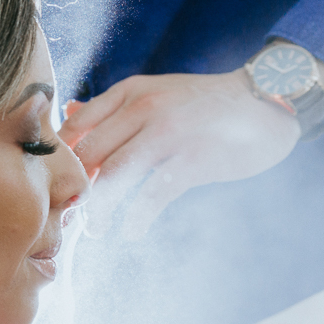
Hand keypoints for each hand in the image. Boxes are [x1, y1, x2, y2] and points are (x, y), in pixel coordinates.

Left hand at [57, 70, 300, 239]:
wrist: (265, 102)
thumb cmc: (201, 103)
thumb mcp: (154, 92)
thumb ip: (112, 106)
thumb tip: (69, 111)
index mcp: (129, 91)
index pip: (77, 125)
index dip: (62, 158)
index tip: (58, 182)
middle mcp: (145, 107)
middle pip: (90, 153)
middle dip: (76, 188)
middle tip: (71, 212)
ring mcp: (169, 132)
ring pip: (114, 175)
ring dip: (99, 209)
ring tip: (95, 228)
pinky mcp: (192, 159)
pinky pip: (152, 195)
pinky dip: (136, 219)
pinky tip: (131, 231)